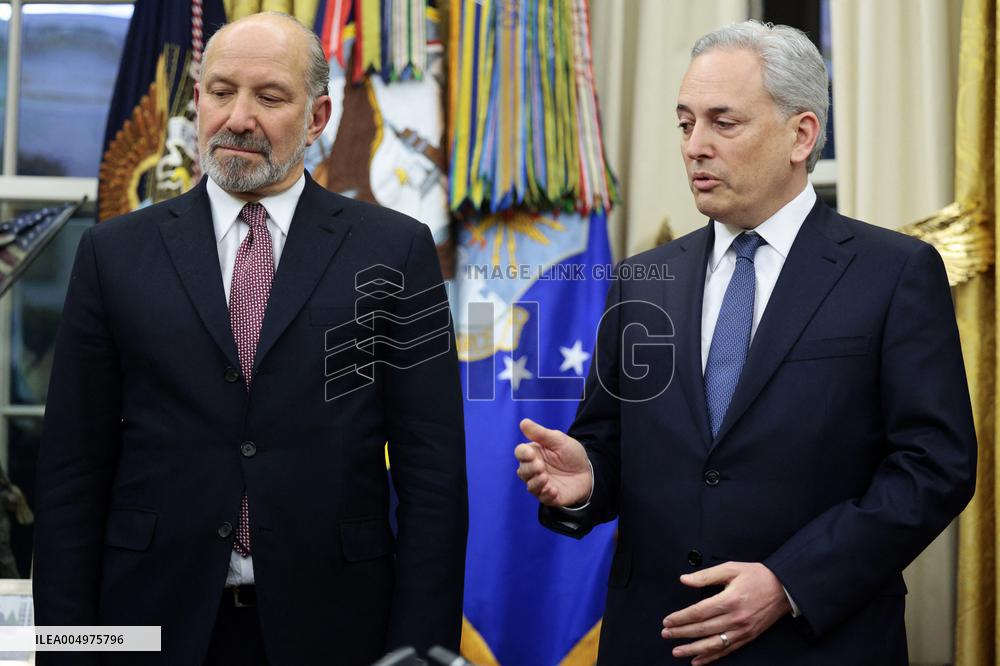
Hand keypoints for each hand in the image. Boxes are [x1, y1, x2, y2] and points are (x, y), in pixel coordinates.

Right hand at [514, 418, 591, 506]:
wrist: (589, 471)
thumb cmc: (571, 454)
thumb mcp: (558, 440)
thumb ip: (541, 433)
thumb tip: (523, 422)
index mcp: (534, 454)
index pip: (520, 453)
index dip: (523, 454)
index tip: (530, 453)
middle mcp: (534, 470)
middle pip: (522, 471)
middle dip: (529, 469)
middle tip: (540, 466)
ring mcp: (542, 484)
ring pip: (530, 486)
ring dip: (536, 483)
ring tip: (545, 478)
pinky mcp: (551, 496)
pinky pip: (543, 498)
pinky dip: (546, 494)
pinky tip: (553, 490)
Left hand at [661, 562, 790, 664]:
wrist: (784, 588)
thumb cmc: (757, 576)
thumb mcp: (731, 568)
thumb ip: (706, 575)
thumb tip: (685, 579)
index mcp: (729, 600)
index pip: (698, 612)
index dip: (680, 618)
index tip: (667, 620)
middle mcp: (735, 618)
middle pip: (702, 629)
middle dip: (681, 633)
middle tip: (666, 634)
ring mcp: (742, 630)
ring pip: (713, 644)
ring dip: (692, 649)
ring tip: (677, 651)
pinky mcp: (748, 637)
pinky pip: (726, 650)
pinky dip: (711, 657)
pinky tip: (698, 660)